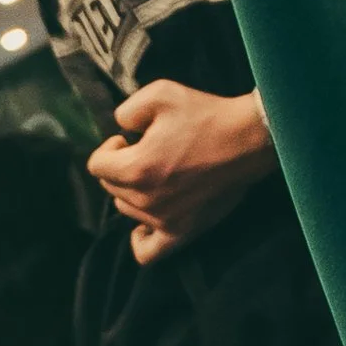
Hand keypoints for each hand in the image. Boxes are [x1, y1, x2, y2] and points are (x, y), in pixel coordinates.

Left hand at [89, 79, 275, 261]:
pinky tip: (146, 223)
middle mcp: (145, 199)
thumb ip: (126, 111)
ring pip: (126, 210)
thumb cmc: (207, 115)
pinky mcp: (184, 231)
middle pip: (110, 188)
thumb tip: (121, 128)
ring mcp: (164, 220)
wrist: (249, 140)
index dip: (110, 147)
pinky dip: (141, 239)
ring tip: (157, 176)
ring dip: (133, 192)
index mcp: (135, 168)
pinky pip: (148, 252)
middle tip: (147, 152)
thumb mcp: (160, 93)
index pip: (96, 166)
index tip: (129, 139)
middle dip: (121, 167)